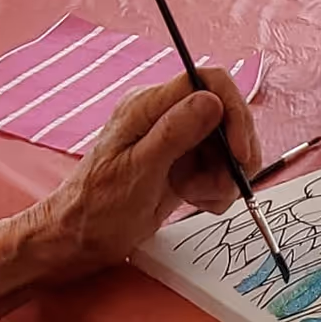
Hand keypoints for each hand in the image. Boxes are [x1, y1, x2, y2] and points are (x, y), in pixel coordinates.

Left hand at [21, 71, 261, 282]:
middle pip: (225, 113)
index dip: (234, 111)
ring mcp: (175, 137)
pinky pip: (218, 164)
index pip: (209, 81)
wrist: (81, 240)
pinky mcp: (183, 160)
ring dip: (224, 175)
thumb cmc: (98, 209)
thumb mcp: (138, 172)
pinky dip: (217, 186)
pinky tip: (198, 201)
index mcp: (149, 105)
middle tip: (224, 187)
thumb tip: (213, 100)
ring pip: (226, 143)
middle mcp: (165, 114)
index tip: (240, 152)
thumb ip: (175, 133)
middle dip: (233, 153)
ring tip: (200, 198)